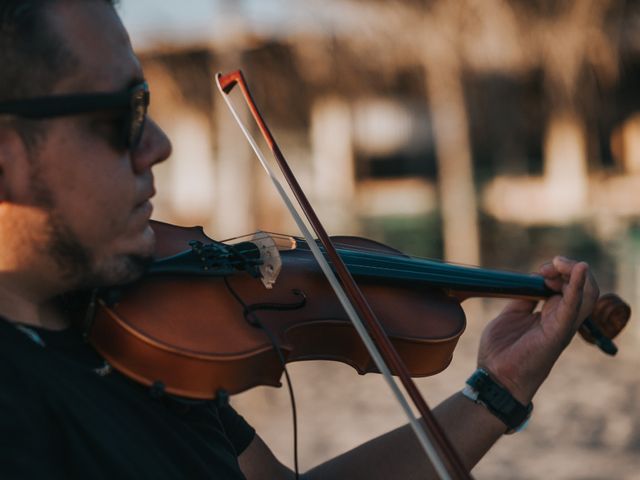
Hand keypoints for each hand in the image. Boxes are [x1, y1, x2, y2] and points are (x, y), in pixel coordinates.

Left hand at [477, 257, 598, 404]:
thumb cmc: (501, 351)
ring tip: (557, 264)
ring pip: (587, 294)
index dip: (556, 271)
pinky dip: (578, 285)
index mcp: (550, 315)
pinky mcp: (558, 332)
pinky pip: (574, 306)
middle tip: (547, 266)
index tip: (539, 270)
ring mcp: (562, 326)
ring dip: (574, 272)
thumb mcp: (510, 316)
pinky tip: (579, 269)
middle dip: (567, 268)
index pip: (567, 286)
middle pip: (581, 287)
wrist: (494, 377)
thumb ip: (522, 299)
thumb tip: (530, 281)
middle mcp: (561, 320)